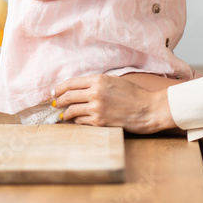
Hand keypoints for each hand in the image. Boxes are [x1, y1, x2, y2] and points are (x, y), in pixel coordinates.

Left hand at [54, 74, 173, 132]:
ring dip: (65, 113)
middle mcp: (95, 93)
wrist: (148, 109)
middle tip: (55, 104)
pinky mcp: (99, 122)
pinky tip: (77, 120)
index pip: (71, 83)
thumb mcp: (115, 81)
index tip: (55, 92)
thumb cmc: (134, 94)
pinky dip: (77, 120)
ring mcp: (96, 108)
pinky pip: (81, 121)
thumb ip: (98, 82)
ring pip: (72, 111)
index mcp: (99, 80)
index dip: (60, 88)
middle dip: (58, 101)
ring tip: (63, 115)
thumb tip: (81, 87)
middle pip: (68, 96)